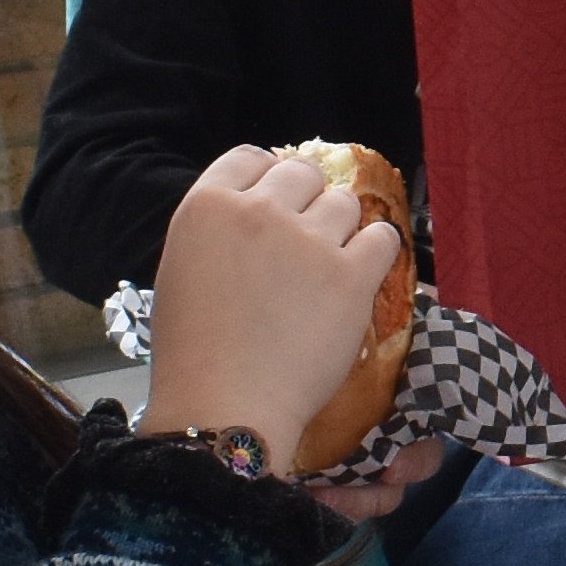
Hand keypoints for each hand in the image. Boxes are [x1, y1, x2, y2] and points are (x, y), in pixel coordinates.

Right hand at [145, 146, 404, 459]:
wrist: (225, 408)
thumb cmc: (194, 354)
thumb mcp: (182, 270)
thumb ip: (218, 231)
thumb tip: (256, 213)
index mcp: (207, 205)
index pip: (251, 157)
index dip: (268, 178)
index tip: (278, 204)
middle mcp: (259, 211)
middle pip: (303, 173)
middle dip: (308, 200)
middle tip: (305, 240)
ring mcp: (309, 241)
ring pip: (345, 203)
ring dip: (341, 229)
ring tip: (327, 269)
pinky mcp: (351, 276)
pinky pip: (383, 239)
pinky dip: (376, 253)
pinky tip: (361, 274)